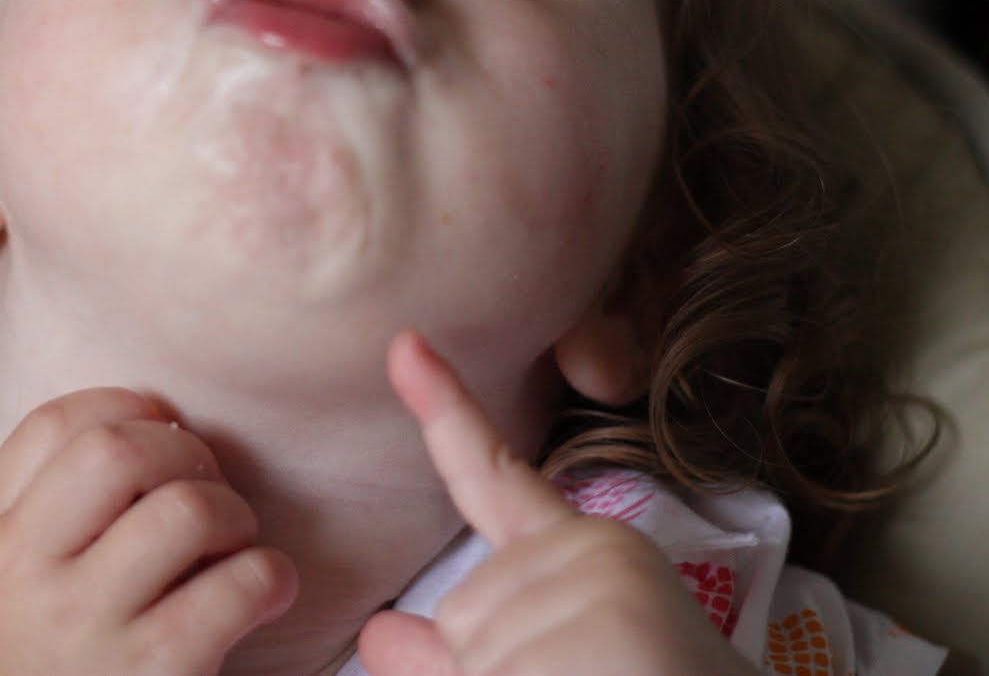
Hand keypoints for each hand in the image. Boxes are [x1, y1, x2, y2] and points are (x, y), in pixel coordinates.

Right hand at [0, 387, 297, 675]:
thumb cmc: (35, 659)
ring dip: (233, 514)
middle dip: (186, 453)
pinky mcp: (154, 673)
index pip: (54, 426)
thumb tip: (148, 419)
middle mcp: (30, 575)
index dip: (124, 406)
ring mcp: (90, 626)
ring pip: (185, 511)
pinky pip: (236, 588)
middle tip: (205, 487)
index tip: (158, 428)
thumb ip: (43, 503)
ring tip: (235, 544)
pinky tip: (265, 589)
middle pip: (120, 452)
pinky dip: (269, 576)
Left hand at [358, 332, 755, 675]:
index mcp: (581, 550)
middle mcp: (590, 548)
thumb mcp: (551, 664)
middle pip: (462, 615)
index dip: (443, 409)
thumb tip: (377, 637)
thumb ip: (462, 651)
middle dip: (497, 675)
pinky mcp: (611, 618)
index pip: (491, 476)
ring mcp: (600, 579)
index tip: (404, 344)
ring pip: (478, 659)